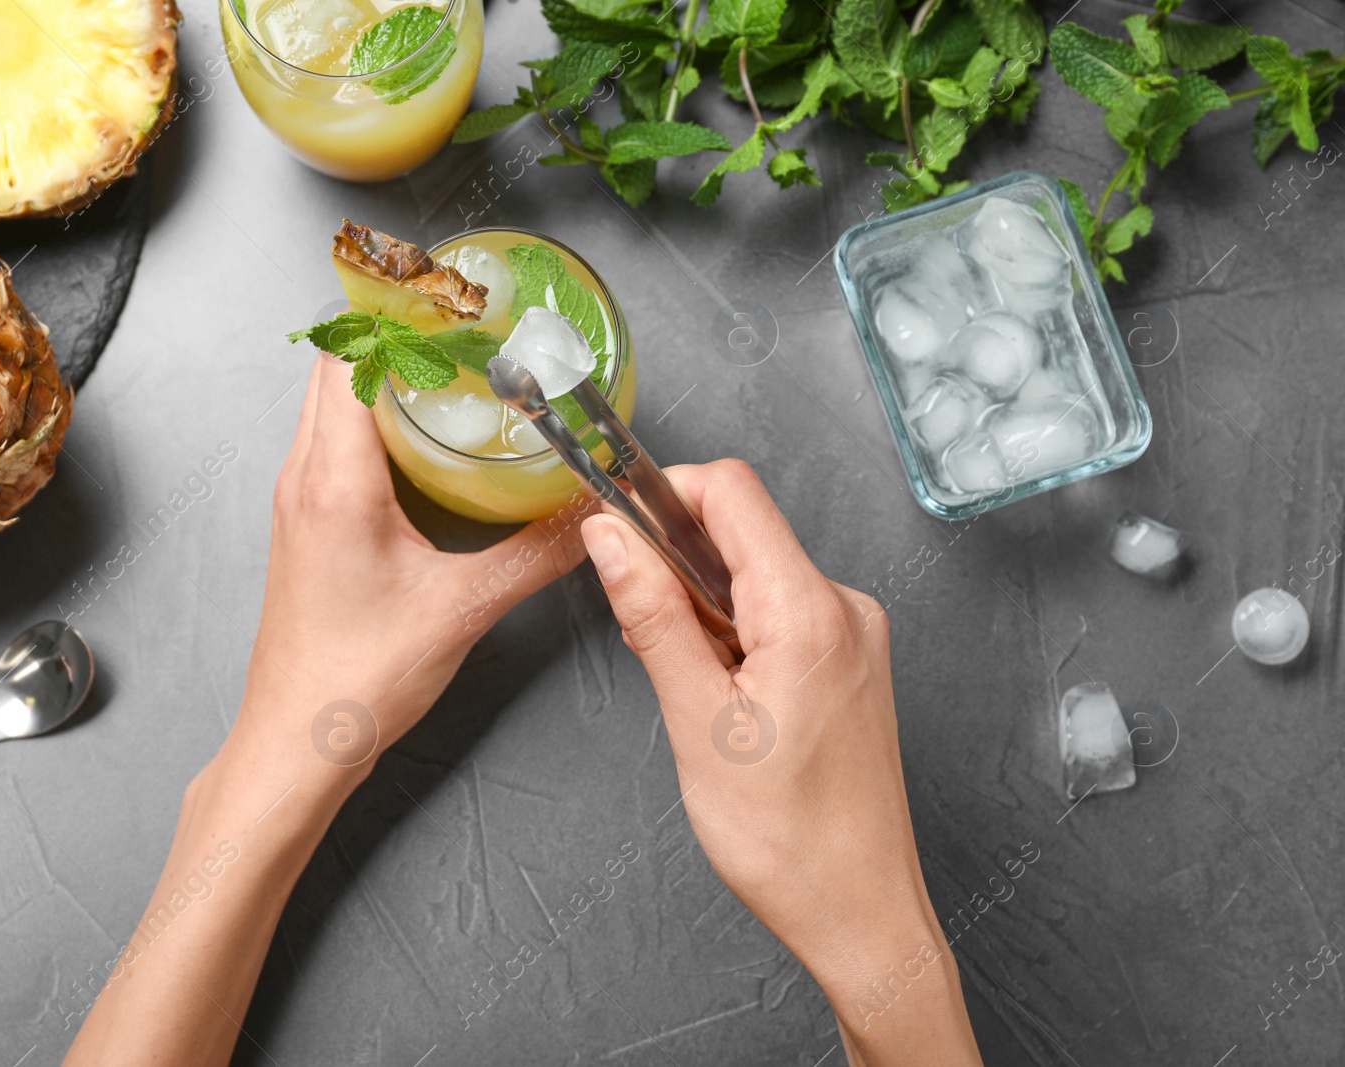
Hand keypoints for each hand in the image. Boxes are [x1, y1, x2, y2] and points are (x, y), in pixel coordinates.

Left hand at [232, 354, 585, 779]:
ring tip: (451, 375)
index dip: (394, 317)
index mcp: (335, 481)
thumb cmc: (357, 680)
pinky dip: (374, 423)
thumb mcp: (463, 608)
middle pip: (338, 368)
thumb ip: (535, 554)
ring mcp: (298, 501)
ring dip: (383, 380)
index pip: (349, 357)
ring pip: (332, 406)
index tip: (447, 301)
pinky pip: (332, 445)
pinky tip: (424, 445)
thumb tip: (589, 516)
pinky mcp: (305, 525)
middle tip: (463, 333)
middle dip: (397, 338)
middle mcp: (304, 478)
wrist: (296, 741)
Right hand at [580, 459, 977, 1062]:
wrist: (861, 912)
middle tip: (643, 633)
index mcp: (810, 612)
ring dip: (704, 606)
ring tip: (691, 689)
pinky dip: (735, 633)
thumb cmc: (788, 842)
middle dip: (676, 563)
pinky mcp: (850, 660)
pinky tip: (721, 695)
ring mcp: (853, 634)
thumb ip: (652, 616)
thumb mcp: (697, 724)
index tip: (614, 528)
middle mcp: (845, 608)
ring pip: (756, 574)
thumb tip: (611, 538)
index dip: (663, 495)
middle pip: (742, 530)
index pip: (732, 492)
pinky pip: (779, 611)